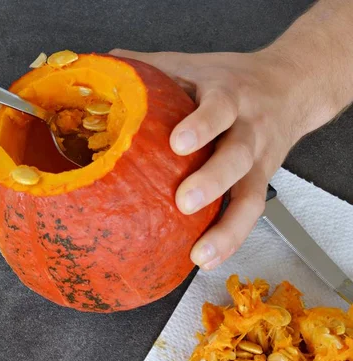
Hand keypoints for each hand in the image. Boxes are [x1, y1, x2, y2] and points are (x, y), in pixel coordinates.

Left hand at [109, 48, 331, 269]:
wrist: (291, 86)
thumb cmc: (233, 79)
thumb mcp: (194, 65)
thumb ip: (152, 66)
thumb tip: (105, 66)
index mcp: (229, 96)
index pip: (220, 108)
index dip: (202, 125)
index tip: (178, 142)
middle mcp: (248, 130)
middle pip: (239, 156)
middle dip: (213, 179)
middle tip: (184, 200)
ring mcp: (258, 161)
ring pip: (251, 196)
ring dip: (228, 227)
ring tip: (201, 251)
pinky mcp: (260, 183)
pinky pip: (250, 215)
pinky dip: (230, 239)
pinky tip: (207, 258)